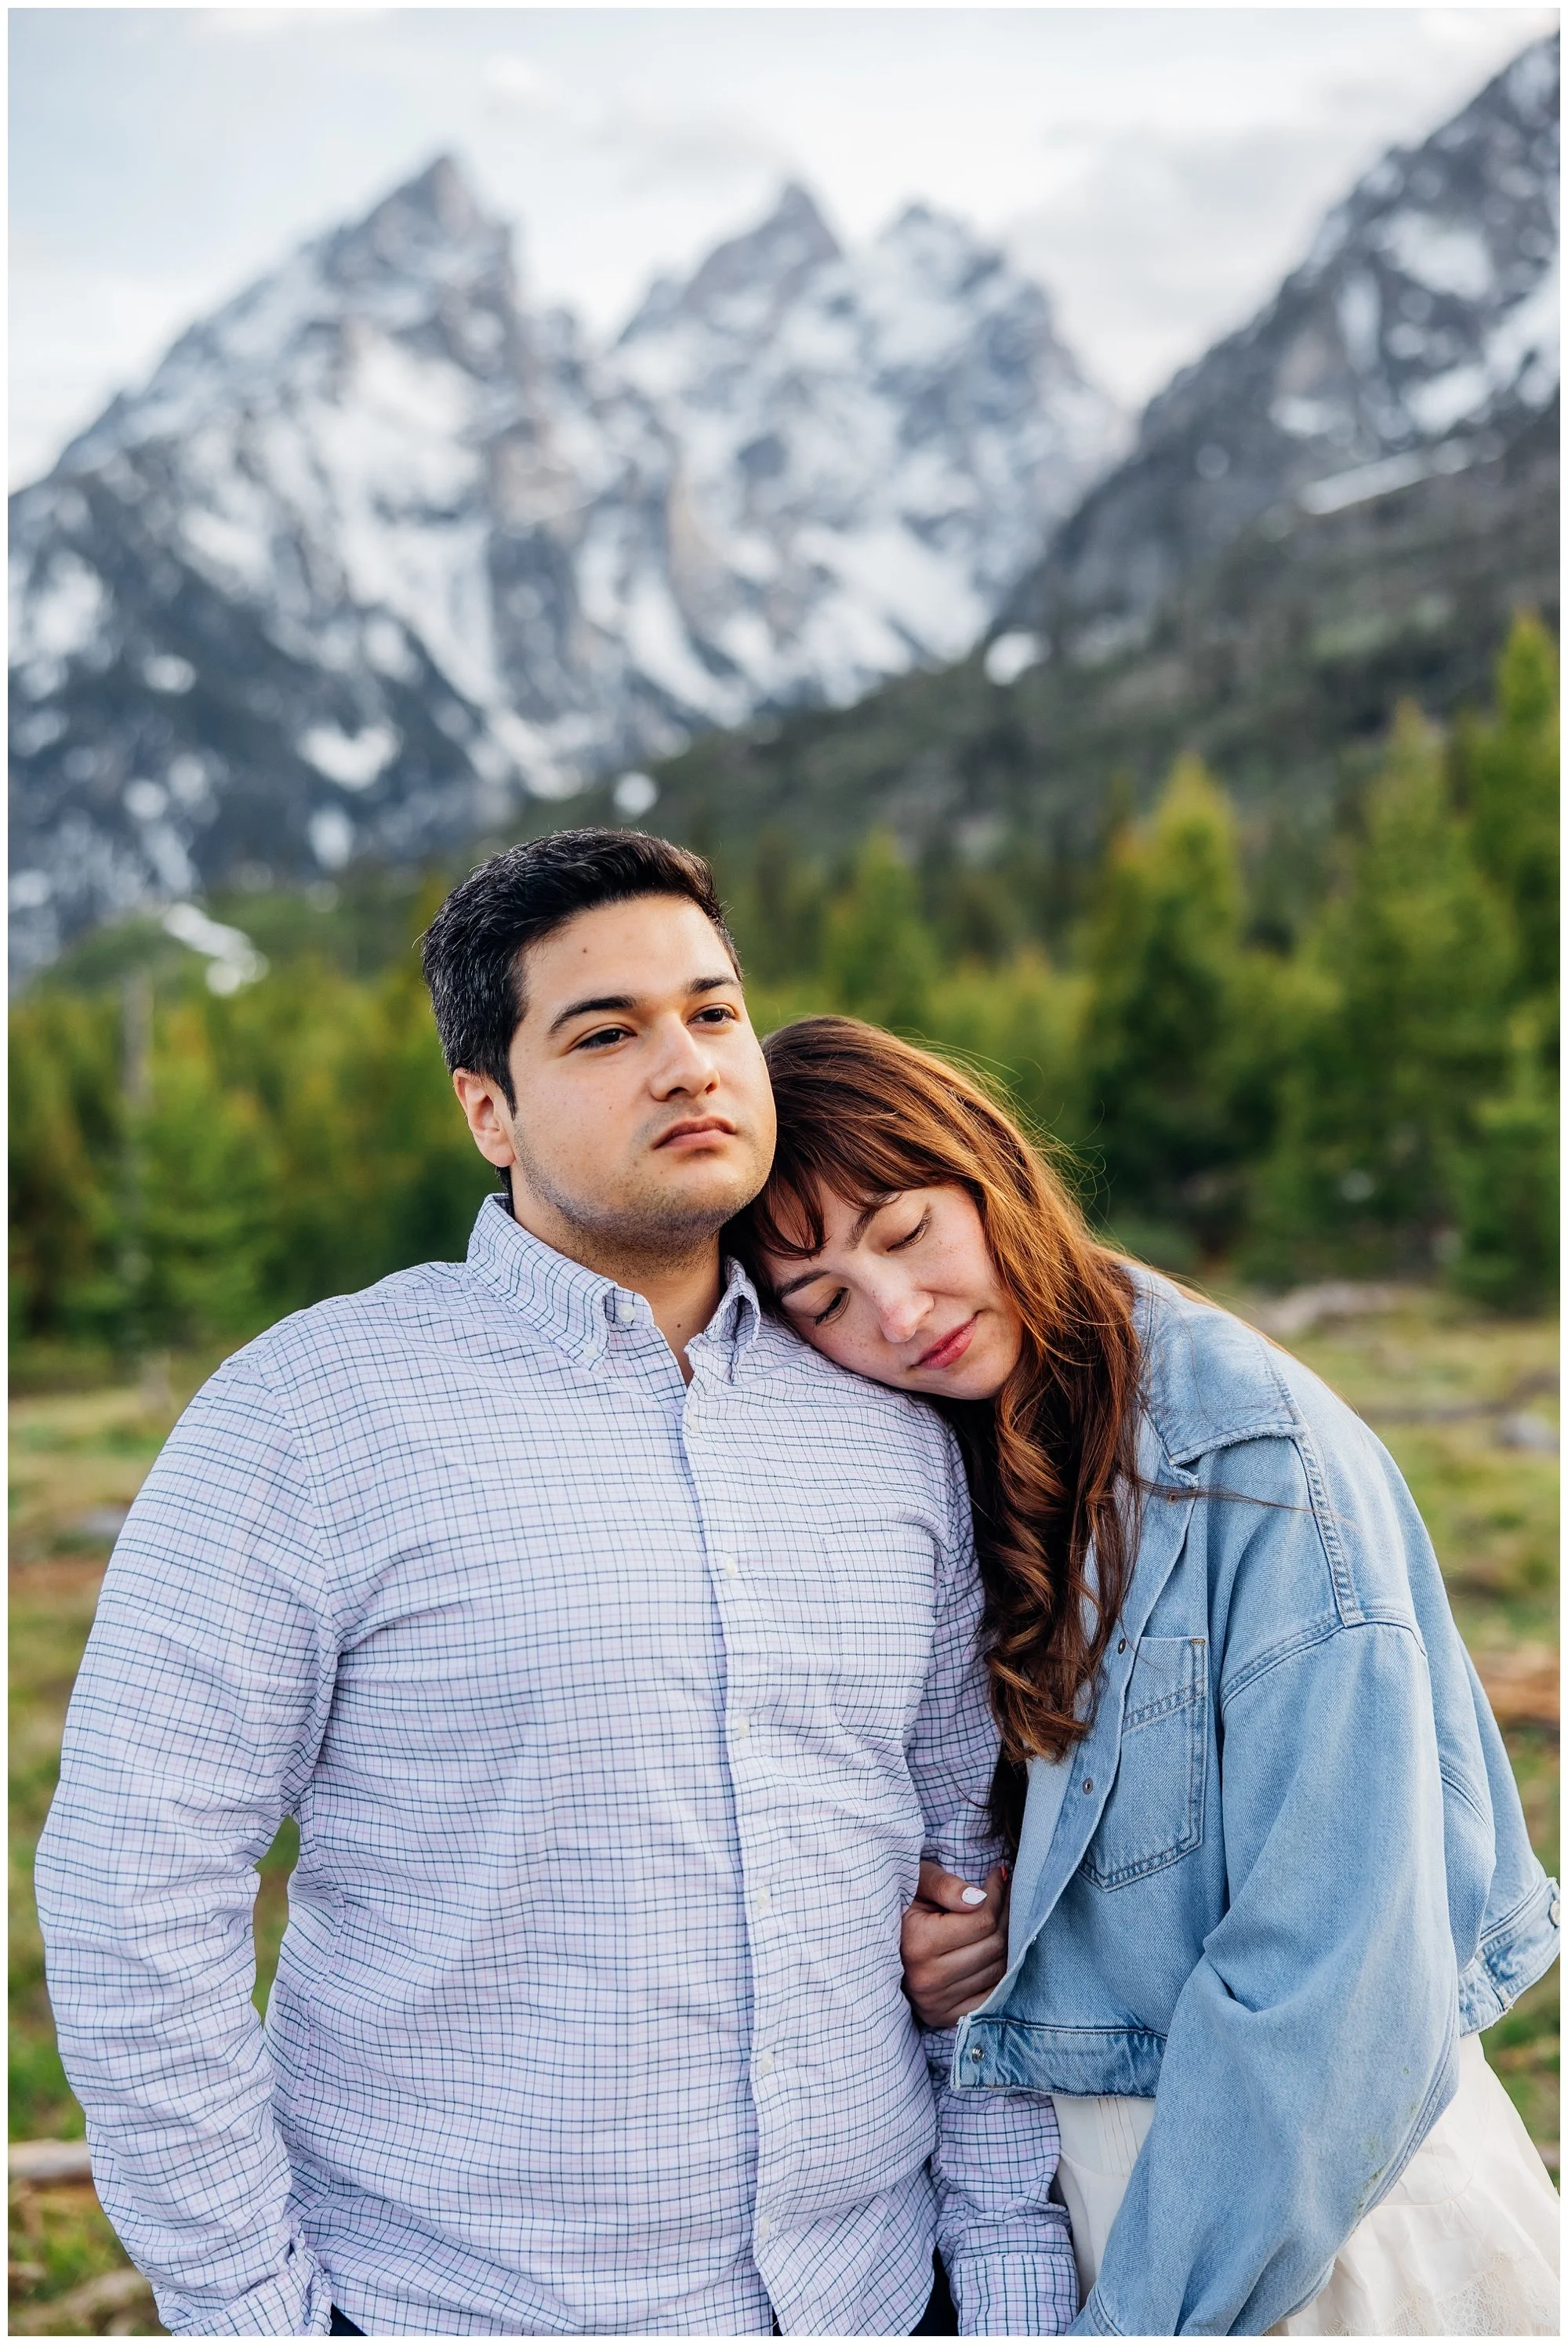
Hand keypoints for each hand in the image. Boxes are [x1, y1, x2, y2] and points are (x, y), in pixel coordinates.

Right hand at [901, 1859, 1008, 2027]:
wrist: (877, 1942)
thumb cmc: (903, 1904)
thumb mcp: (917, 1883)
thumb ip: (946, 1886)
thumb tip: (979, 1898)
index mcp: (918, 1943)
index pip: (981, 1920)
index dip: (997, 1895)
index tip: (998, 1877)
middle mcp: (927, 1979)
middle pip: (993, 1946)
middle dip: (1005, 1916)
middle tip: (1004, 1897)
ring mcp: (936, 2002)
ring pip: (997, 1970)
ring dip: (1006, 1943)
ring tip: (997, 1920)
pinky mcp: (945, 2016)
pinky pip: (991, 1996)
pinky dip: (999, 1973)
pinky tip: (992, 1951)